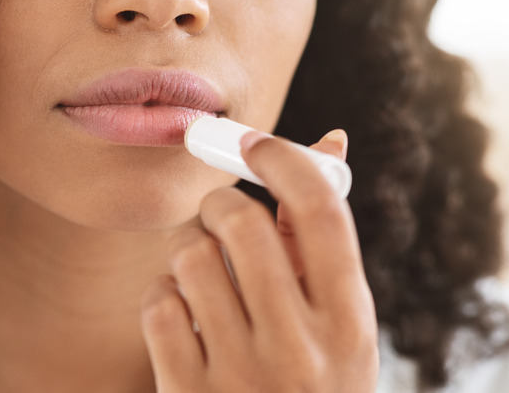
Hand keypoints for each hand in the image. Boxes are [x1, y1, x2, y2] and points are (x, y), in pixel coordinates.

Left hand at [141, 130, 378, 392]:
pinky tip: (183, 318)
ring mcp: (241, 376)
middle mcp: (301, 349)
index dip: (283, 158)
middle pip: (242, 221)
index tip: (252, 142)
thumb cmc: (309, 379)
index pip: (322, 211)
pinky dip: (164, 295)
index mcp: (350, 323)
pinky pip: (158, 300)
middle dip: (219, 204)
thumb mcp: (336, 325)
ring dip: (187, 249)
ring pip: (189, 254)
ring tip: (202, 274)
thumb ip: (322, 240)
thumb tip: (327, 140)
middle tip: (217, 216)